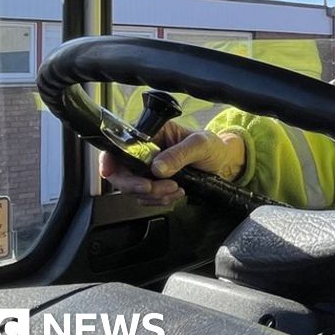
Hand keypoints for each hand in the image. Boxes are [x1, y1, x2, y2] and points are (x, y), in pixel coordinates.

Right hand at [99, 121, 245, 205]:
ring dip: (153, 195)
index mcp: (152, 133)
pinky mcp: (154, 184)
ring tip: (176, 189)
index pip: (120, 144)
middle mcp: (145, 150)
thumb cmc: (213, 147)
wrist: (224, 164)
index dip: (109, 160)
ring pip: (133, 189)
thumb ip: (179, 154)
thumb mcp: (200, 144)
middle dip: (137, 185)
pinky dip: (159, 200)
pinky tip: (176, 193)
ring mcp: (147, 169)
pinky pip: (146, 198)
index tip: (111, 172)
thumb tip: (157, 168)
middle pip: (121, 172)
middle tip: (156, 188)